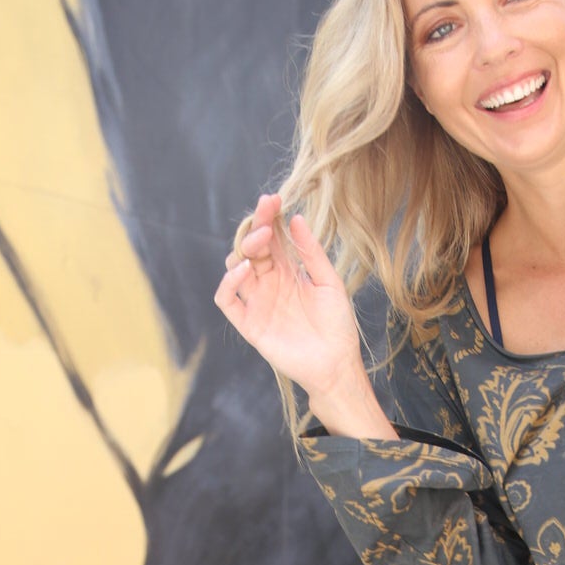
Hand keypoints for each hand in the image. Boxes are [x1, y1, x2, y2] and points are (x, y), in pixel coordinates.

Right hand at [214, 193, 392, 437]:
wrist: (336, 365)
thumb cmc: (337, 325)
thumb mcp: (329, 282)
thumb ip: (312, 253)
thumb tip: (295, 219)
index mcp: (288, 271)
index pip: (271, 237)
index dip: (269, 217)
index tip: (274, 199)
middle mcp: (269, 282)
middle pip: (252, 248)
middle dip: (256, 228)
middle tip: (266, 216)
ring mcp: (257, 302)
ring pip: (235, 267)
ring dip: (243, 251)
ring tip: (260, 243)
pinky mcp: (249, 324)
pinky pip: (227, 300)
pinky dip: (229, 283)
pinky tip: (245, 270)